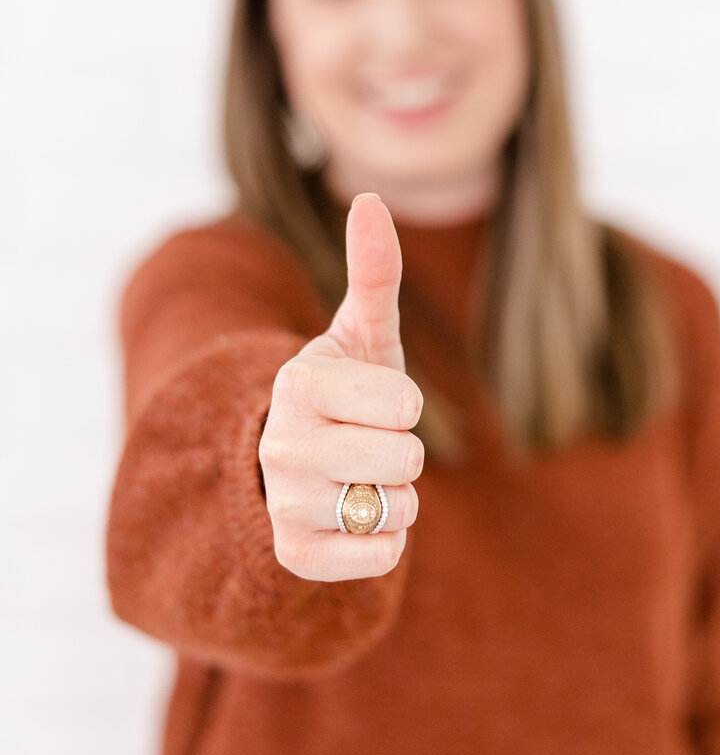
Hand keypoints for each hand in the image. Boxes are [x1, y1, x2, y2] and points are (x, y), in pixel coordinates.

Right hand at [259, 193, 423, 580]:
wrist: (302, 464)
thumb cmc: (347, 391)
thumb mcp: (364, 333)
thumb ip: (374, 271)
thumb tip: (370, 199)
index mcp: (296, 382)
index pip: (405, 403)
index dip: (403, 403)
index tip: (373, 402)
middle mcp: (279, 445)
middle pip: (405, 459)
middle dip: (403, 452)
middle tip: (367, 443)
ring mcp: (283, 504)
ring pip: (398, 509)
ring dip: (395, 496)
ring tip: (358, 479)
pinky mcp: (295, 555)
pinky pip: (383, 555)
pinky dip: (384, 541)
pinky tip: (352, 518)